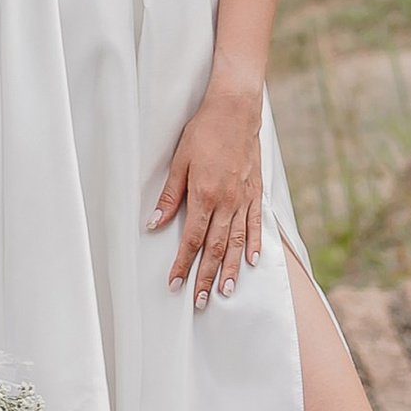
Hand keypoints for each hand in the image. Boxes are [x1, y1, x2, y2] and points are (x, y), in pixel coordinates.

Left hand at [154, 77, 264, 312]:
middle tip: (200, 301)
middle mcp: (228, 202)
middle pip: (217, 247)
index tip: (175, 284)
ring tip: (226, 292)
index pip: (193, 239)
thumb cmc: (204, 131)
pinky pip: (256, 223)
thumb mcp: (180, 160)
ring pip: (238, 241)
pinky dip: (254, 244)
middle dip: (207, 277)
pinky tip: (252, 261)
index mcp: (205, 195)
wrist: (236, 109)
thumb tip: (154, 224)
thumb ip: (169, 195)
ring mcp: (245, 198)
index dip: (183, 264)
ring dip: (232, 269)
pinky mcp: (256, 191)